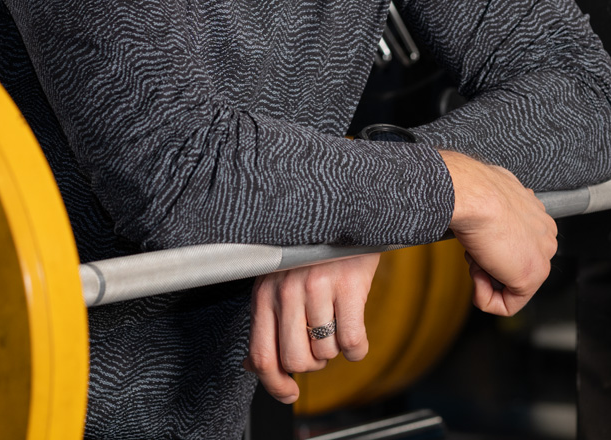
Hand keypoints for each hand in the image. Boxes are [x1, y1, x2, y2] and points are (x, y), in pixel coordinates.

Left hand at [246, 251, 381, 403]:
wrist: (345, 216)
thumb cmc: (309, 254)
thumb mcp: (277, 282)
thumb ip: (265, 323)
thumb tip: (252, 367)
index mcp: (264, 294)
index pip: (262, 355)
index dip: (275, 385)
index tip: (288, 394)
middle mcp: (287, 291)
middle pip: (296, 361)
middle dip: (312, 364)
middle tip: (319, 347)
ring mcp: (318, 287)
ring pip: (325, 352)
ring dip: (335, 350)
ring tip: (337, 327)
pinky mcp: (349, 285)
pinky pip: (352, 340)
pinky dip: (357, 349)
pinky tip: (356, 335)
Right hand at [439, 150, 556, 315]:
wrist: (476, 196)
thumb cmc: (476, 193)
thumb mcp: (489, 197)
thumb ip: (497, 211)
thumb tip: (487, 215)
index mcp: (538, 216)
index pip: (519, 245)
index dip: (491, 247)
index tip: (479, 238)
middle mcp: (546, 235)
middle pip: (515, 266)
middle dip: (489, 264)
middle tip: (476, 249)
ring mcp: (542, 256)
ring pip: (511, 286)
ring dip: (485, 277)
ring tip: (477, 255)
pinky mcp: (531, 278)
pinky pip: (507, 306)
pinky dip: (485, 298)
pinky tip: (478, 275)